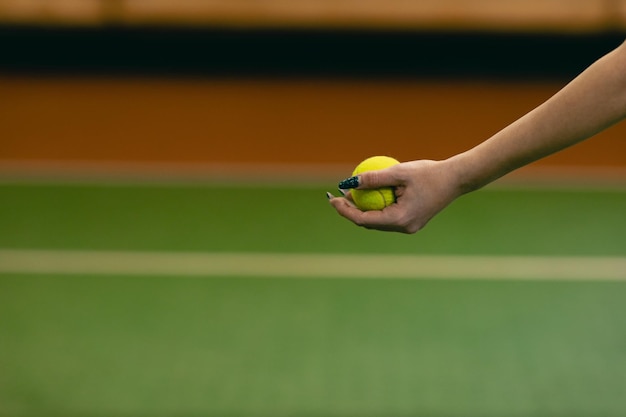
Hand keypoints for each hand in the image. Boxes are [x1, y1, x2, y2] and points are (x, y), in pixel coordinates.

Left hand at [328, 159, 461, 233]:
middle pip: (368, 223)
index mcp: (400, 219)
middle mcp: (403, 228)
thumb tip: (349, 182)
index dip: (345, 210)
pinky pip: (388, 217)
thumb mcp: (399, 172)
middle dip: (350, 211)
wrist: (457, 179)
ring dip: (362, 210)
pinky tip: (369, 194)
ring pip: (377, 222)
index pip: (364, 220)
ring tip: (350, 194)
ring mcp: (408, 227)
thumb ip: (374, 178)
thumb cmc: (430, 173)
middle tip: (338, 195)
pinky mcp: (412, 221)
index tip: (333, 198)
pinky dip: (376, 208)